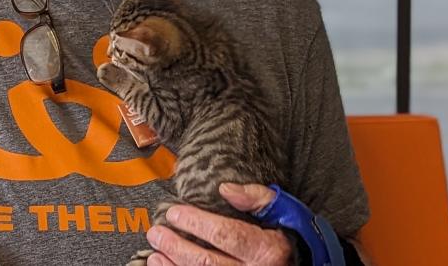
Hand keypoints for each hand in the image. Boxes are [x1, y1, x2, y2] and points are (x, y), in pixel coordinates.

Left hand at [144, 183, 291, 264]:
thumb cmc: (293, 235)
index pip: (226, 235)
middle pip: (207, 262)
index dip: (196, 223)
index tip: (174, 212)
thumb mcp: (285, 210)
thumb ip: (257, 198)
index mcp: (268, 250)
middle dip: (177, 247)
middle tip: (157, 232)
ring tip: (154, 254)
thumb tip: (226, 189)